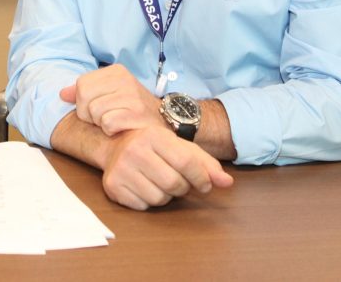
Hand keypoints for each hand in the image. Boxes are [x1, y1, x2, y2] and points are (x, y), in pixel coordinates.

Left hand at [61, 64, 161, 134]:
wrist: (167, 124)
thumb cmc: (134, 110)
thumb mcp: (110, 94)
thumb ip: (85, 91)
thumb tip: (62, 94)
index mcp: (116, 72)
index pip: (81, 85)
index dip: (83, 102)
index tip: (100, 108)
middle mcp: (124, 80)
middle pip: (85, 99)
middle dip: (90, 115)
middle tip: (107, 118)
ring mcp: (132, 96)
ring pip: (95, 112)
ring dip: (102, 124)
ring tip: (117, 123)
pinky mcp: (137, 114)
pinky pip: (108, 124)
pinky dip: (112, 131)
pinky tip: (122, 129)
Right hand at [99, 125, 233, 210]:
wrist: (115, 146)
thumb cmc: (154, 147)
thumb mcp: (180, 148)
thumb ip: (207, 164)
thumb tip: (227, 182)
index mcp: (153, 135)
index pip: (187, 162)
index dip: (202, 178)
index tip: (205, 184)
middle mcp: (134, 149)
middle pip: (175, 184)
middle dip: (182, 187)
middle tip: (176, 179)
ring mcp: (121, 168)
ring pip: (160, 198)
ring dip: (165, 196)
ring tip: (158, 181)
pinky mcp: (113, 186)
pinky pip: (143, 206)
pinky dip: (148, 202)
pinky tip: (143, 187)